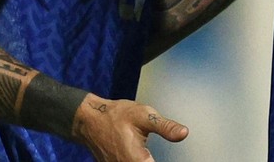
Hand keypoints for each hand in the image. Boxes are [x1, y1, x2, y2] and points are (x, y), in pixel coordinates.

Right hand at [73, 95, 187, 161]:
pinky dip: (138, 160)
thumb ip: (165, 127)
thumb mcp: (143, 116)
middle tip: (161, 152)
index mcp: (137, 161)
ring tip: (149, 152)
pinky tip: (141, 155)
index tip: (179, 159)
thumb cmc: (115, 116)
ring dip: (146, 161)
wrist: (89, 119)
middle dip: (154, 161)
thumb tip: (184, 133)